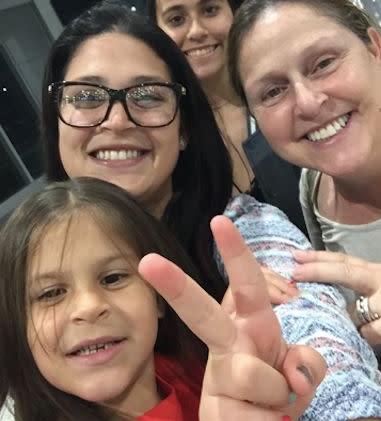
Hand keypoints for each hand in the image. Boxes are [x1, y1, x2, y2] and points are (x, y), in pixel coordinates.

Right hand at [139, 216, 325, 420]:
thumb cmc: (271, 389)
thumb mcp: (298, 371)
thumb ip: (307, 363)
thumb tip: (293, 376)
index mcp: (247, 326)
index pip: (246, 285)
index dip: (236, 253)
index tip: (219, 220)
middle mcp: (225, 345)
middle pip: (201, 313)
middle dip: (176, 285)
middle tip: (148, 261)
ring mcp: (216, 378)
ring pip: (254, 375)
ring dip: (279, 395)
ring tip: (270, 402)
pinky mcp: (213, 414)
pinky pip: (262, 417)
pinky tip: (257, 420)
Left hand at [293, 250, 380, 345]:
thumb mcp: (376, 287)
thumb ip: (357, 287)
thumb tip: (321, 293)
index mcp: (376, 272)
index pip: (344, 260)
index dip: (319, 257)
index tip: (295, 256)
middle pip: (347, 272)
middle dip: (319, 271)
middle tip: (295, 273)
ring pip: (359, 312)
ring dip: (350, 320)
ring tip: (356, 325)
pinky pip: (372, 332)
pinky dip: (367, 335)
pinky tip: (369, 334)